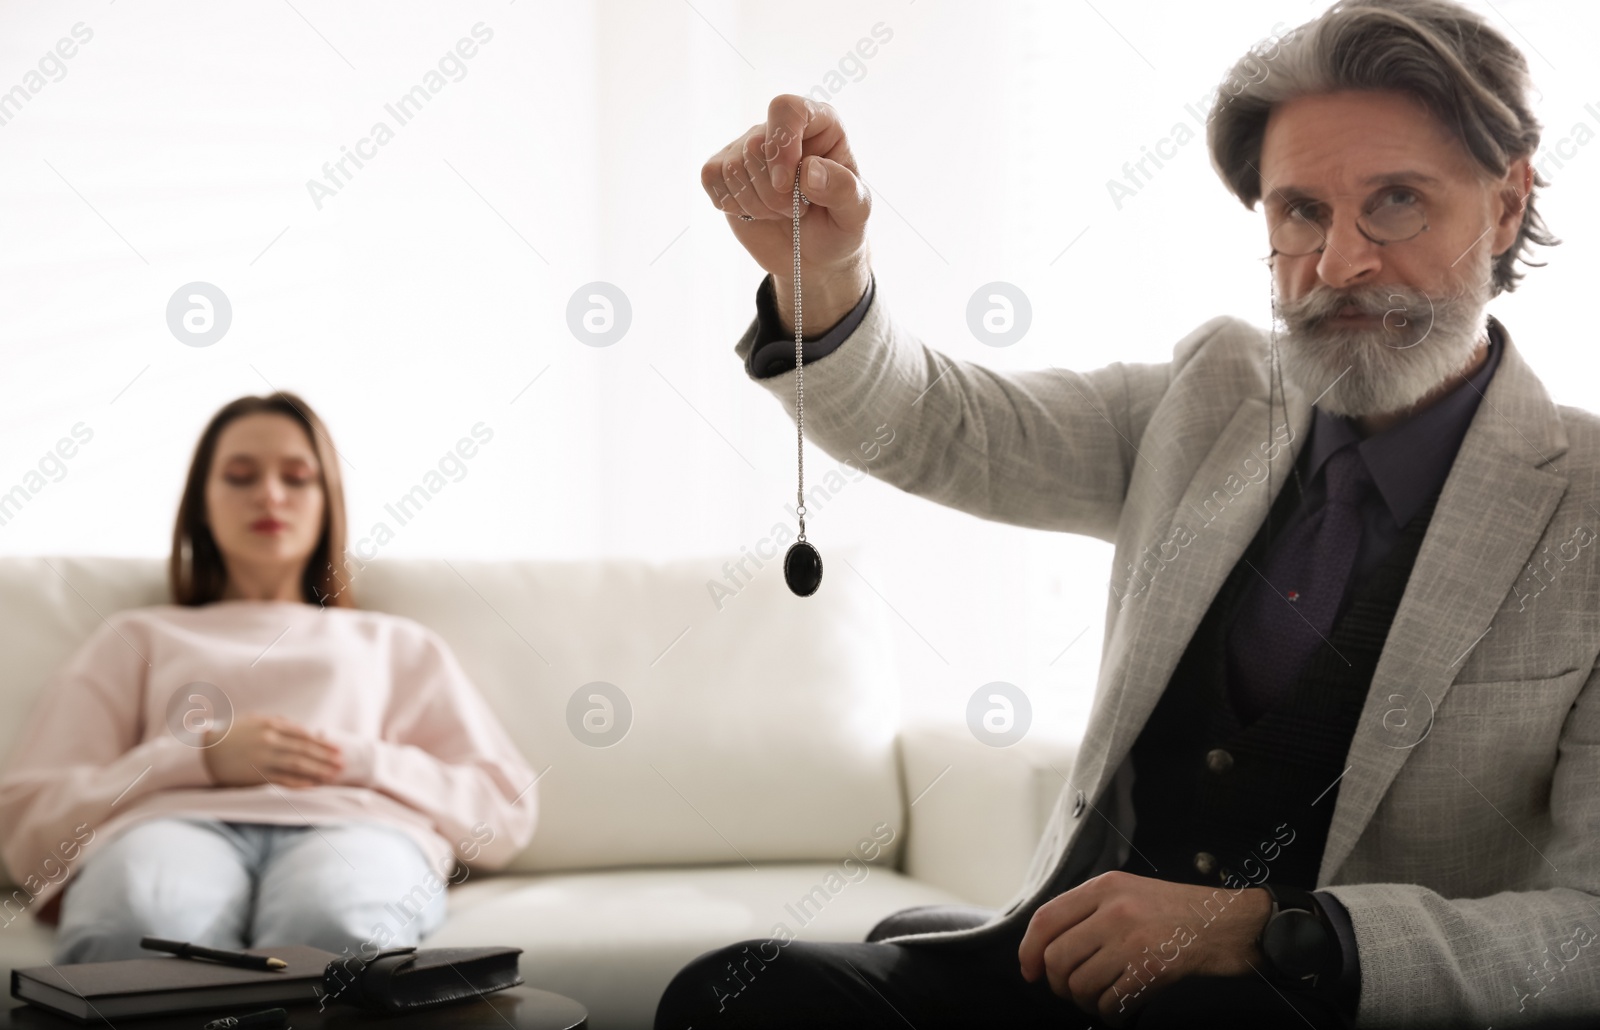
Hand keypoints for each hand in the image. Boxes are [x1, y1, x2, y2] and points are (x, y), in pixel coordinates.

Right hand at [202, 714, 343, 788]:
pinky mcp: (256, 775)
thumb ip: (278, 722)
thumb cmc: (232, 734)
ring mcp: (263, 759)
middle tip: (342, 763)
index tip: (337, 749)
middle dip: (325, 757)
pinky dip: (299, 783)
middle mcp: (269, 741)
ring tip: (332, 775)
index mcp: (270, 725)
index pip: (303, 735)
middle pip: (304, 750)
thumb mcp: (255, 721)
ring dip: (317, 771)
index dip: (322, 743)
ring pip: (297, 765)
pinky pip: (282, 780)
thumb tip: (302, 729)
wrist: (204, 752)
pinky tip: (312, 786)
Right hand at [700, 94, 871, 334]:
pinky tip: (754, 212)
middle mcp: (781, 130)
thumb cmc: (838, 227)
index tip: (787, 184)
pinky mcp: (724, 170)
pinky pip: (711, 177)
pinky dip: (731, 204)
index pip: (787, 109)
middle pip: (755, 145)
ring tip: (779, 213)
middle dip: (773, 192)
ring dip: (756, 203)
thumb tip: (809, 169)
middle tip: (796, 210)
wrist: (814, 256)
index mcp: (820, 125)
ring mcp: (749, 148)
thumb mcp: (856, 212)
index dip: (781, 143)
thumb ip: (842, 189)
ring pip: (732, 166)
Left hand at [1017, 870, 1271, 1026]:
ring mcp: (1133, 940)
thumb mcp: (1131, 892)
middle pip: (1057, 958)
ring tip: (1100, 999)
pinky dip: (1110, 1013)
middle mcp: (1114, 910)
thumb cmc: (1179, 911)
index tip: (1030, 971)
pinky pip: (1110, 1003)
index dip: (1028, 951)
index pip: (1046, 919)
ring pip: (1080, 985)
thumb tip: (1047, 947)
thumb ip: (1091, 911)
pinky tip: (1121, 1008)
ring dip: (1085, 1002)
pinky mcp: (1152, 970)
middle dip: (1058, 984)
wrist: (1232, 924)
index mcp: (1105, 887)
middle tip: (1072, 991)